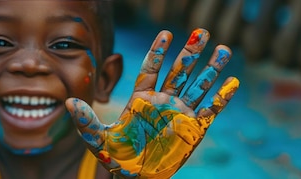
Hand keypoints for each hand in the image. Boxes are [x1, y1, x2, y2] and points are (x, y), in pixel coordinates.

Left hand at [66, 29, 238, 177]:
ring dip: (210, 69)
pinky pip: (211, 110)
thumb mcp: (97, 139)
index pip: (151, 69)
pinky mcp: (193, 129)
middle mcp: (163, 101)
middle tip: (201, 32)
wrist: (135, 178)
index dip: (158, 51)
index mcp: (141, 99)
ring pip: (198, 86)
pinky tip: (233, 81)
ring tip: (223, 49)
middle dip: (190, 53)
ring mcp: (180, 114)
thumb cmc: (115, 157)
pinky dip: (222, 97)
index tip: (166, 33)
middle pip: (179, 71)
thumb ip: (85, 120)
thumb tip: (67, 103)